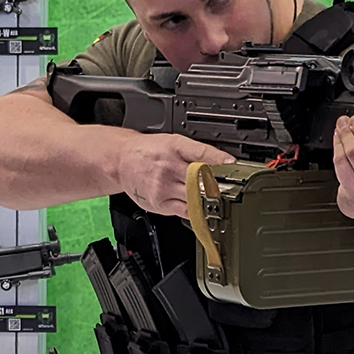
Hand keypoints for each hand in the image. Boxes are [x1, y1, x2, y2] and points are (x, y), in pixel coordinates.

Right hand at [118, 134, 235, 216]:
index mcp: (176, 148)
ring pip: (193, 198)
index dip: (219, 159)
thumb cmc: (150, 151)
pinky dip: (195, 210)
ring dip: (207, 200)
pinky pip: (184, 211)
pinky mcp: (159, 204)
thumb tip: (226, 161)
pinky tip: (201, 208)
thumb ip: (199, 152)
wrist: (121, 161)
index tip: (232, 164)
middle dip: (216, 186)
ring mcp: (164, 188)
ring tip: (217, 201)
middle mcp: (169, 168)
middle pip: (199, 180)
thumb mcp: (175, 142)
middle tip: (230, 190)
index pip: (201, 153)